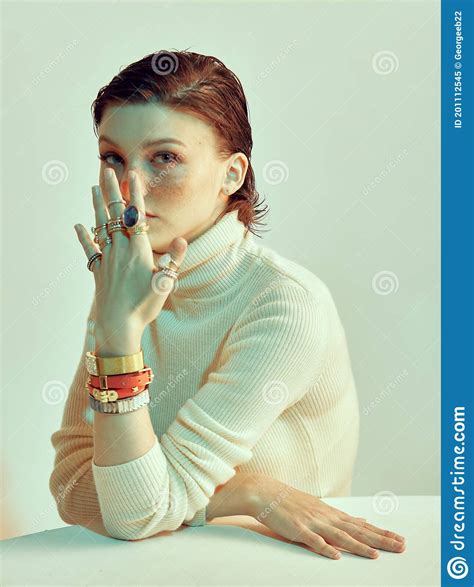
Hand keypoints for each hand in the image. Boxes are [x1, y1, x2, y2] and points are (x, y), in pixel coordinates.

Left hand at [74, 168, 186, 332]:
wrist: (118, 325)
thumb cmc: (144, 306)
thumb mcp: (165, 284)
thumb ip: (174, 260)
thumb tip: (183, 240)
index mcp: (137, 250)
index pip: (135, 215)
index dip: (135, 194)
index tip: (133, 175)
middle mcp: (119, 249)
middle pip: (114, 214)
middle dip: (111, 190)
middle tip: (107, 170)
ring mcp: (106, 259)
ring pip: (100, 226)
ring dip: (96, 206)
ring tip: (93, 188)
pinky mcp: (98, 270)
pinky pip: (89, 248)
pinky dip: (84, 236)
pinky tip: (78, 226)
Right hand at [248, 474, 405, 559]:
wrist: (266, 493)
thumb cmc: (292, 502)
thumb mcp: (321, 507)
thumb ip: (342, 517)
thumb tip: (363, 521)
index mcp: (332, 514)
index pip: (362, 526)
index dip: (381, 533)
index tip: (399, 539)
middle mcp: (326, 517)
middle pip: (357, 531)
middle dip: (380, 540)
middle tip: (400, 546)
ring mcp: (313, 523)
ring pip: (340, 536)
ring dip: (359, 546)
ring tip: (376, 555)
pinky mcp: (298, 529)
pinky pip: (313, 541)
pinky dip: (325, 549)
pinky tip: (336, 556)